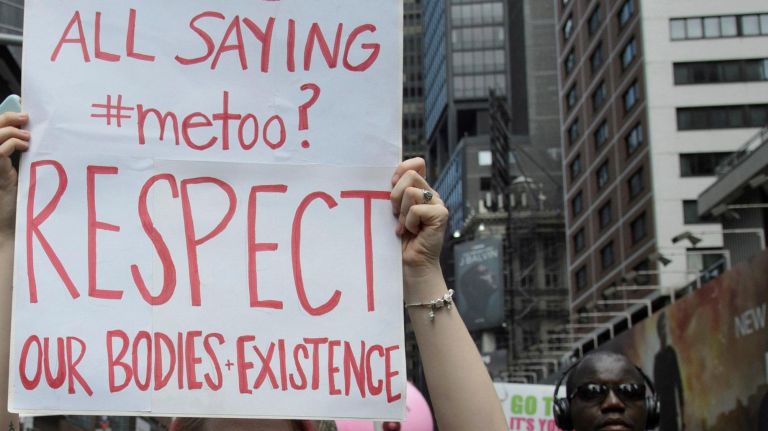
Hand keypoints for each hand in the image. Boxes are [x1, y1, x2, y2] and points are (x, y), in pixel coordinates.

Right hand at [0, 112, 29, 236]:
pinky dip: (12, 143)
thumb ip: (19, 156)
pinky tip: (25, 146)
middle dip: (6, 117)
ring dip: (11, 130)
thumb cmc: (15, 202)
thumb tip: (32, 137)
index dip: (4, 118)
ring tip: (27, 136)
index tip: (22, 112)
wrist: (8, 225)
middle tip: (26, 117)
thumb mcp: (17, 173)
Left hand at [390, 158, 447, 282]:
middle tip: (396, 215)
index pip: (416, 163)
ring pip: (411, 192)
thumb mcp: (391, 212)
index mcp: (420, 191)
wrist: (408, 266)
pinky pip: (416, 209)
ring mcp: (438, 204)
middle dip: (396, 196)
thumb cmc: (397, 241)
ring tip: (405, 227)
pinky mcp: (441, 215)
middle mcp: (431, 195)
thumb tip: (388, 176)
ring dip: (402, 213)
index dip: (401, 170)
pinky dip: (409, 222)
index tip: (391, 186)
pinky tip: (412, 233)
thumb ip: (393, 193)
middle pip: (410, 175)